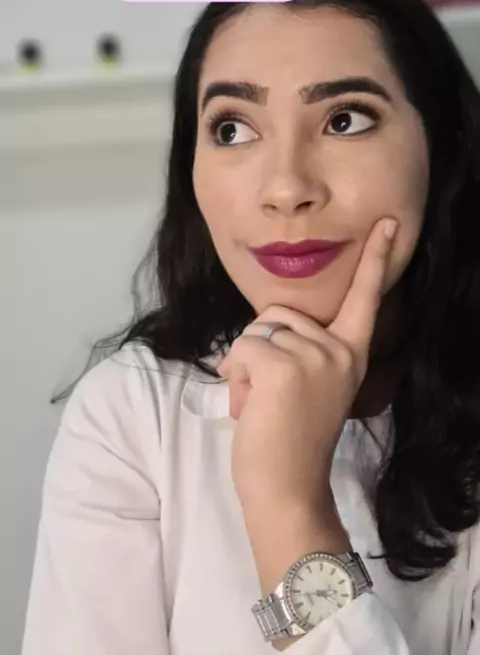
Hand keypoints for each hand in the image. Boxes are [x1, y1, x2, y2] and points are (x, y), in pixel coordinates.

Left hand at [217, 217, 397, 517]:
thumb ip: (304, 351)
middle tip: (272, 396)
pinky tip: (251, 405)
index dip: (375, 258)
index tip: (389, 223)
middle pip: (279, 313)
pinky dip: (236, 374)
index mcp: (351, 354)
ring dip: (247, 365)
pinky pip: (242, 347)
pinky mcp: (283, 364)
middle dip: (262, 348)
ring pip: (257, 330)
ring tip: (262, 403)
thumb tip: (270, 331)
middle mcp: (339, 349)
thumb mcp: (310, 386)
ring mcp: (314, 355)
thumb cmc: (289, 441)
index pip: (365, 298)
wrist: (287, 488)